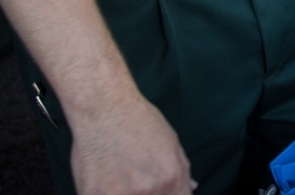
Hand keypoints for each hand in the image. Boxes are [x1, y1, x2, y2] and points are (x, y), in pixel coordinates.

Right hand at [69, 96, 194, 194]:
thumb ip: (182, 171)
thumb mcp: (171, 143)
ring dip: (127, 194)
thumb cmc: (138, 121)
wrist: (104, 108)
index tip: (164, 191)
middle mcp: (146, 191)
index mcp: (170, 178)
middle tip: (141, 180)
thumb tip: (190, 188)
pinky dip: (106, 193)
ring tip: (122, 179)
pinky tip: (106, 182)